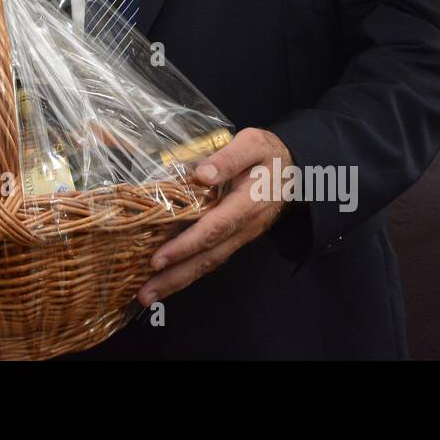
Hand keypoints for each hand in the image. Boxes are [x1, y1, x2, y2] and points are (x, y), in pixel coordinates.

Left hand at [138, 126, 290, 305]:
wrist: (295, 170)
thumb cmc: (268, 154)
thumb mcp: (253, 145)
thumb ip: (229, 158)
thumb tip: (202, 174)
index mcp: (247, 204)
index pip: (213, 229)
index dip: (186, 246)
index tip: (158, 259)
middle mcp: (244, 228)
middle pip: (208, 258)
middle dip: (175, 277)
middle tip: (145, 295)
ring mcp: (240, 237)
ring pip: (209, 263)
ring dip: (178, 280)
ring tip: (148, 295)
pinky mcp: (234, 238)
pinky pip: (211, 258)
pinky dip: (188, 271)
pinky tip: (167, 279)